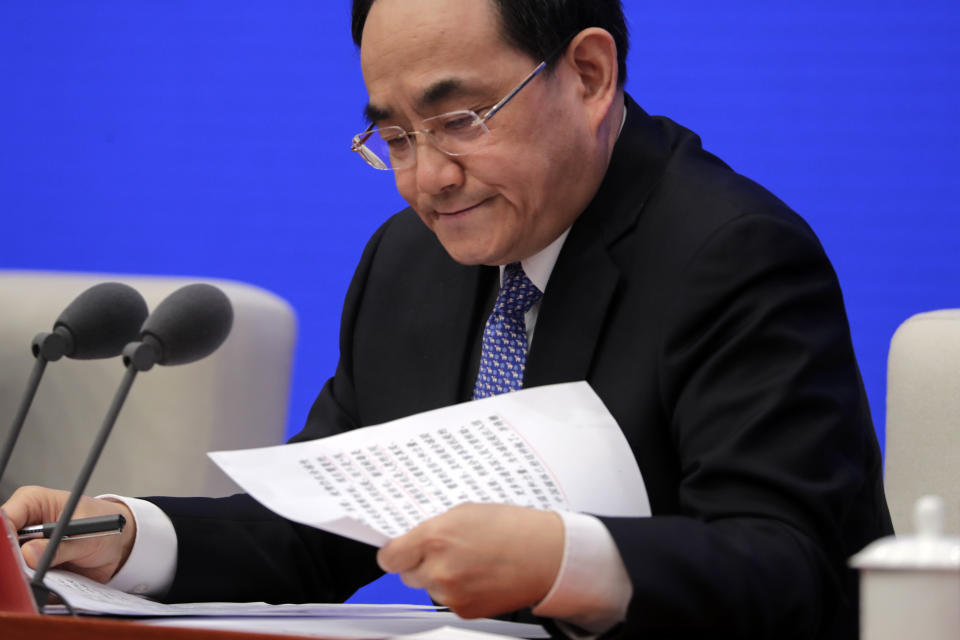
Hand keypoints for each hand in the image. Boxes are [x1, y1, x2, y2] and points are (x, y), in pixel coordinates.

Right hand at [2, 485, 135, 583]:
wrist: (118, 545)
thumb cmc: (103, 527)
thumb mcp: (88, 536)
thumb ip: (60, 547)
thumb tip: (29, 553)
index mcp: (34, 502)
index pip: (6, 519)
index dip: (7, 539)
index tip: (17, 556)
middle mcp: (25, 525)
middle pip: (5, 545)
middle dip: (14, 562)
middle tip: (30, 573)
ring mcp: (25, 547)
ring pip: (12, 566)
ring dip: (24, 577)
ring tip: (48, 578)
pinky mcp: (31, 567)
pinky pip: (24, 581)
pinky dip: (32, 588)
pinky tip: (48, 588)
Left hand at [377, 503, 563, 618]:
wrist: (547, 556)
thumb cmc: (514, 528)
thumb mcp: (465, 512)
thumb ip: (433, 527)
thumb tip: (412, 539)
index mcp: (435, 538)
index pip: (390, 557)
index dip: (394, 552)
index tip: (399, 550)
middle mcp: (438, 570)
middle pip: (406, 574)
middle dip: (419, 563)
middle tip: (443, 550)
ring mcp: (451, 594)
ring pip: (427, 588)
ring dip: (438, 577)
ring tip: (468, 560)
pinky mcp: (464, 611)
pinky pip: (447, 600)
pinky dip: (457, 589)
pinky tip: (477, 574)